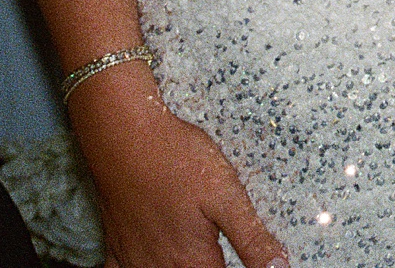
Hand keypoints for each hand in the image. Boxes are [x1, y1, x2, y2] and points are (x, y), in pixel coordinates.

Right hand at [70, 67, 286, 267]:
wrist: (126, 138)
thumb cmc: (177, 161)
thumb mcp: (228, 197)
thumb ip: (252, 238)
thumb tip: (278, 266)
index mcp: (193, 260)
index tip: (246, 265)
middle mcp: (160, 266)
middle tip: (222, 257)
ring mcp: (134, 257)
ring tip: (195, 259)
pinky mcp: (115, 243)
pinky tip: (149, 262)